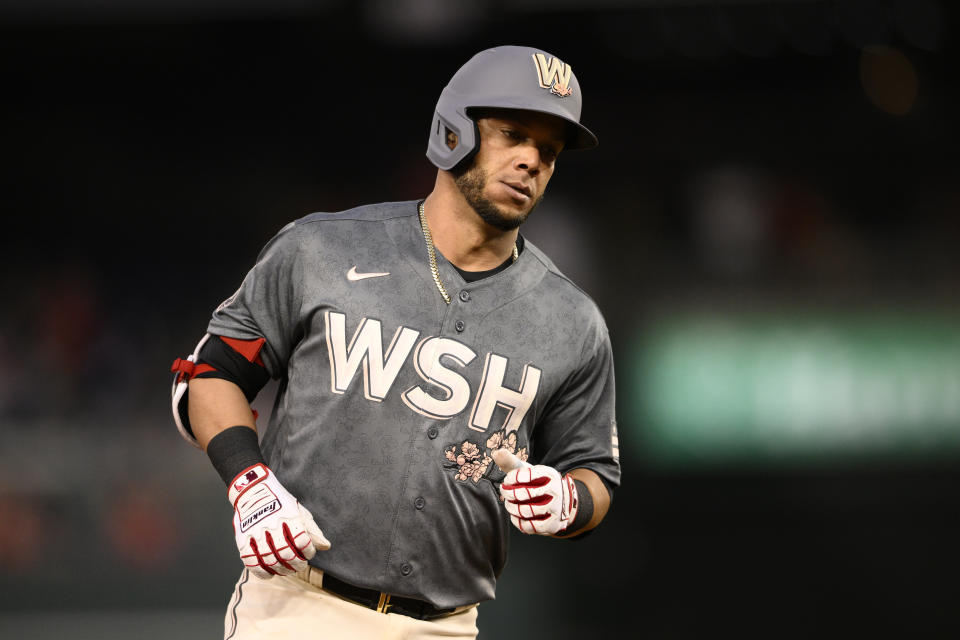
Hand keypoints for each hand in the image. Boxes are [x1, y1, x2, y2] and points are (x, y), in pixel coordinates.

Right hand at [228, 464, 329, 578]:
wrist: (253, 490)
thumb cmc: (280, 504)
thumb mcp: (299, 511)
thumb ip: (312, 530)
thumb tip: (326, 547)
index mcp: (289, 516)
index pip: (302, 540)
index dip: (308, 551)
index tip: (309, 553)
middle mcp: (272, 524)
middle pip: (286, 553)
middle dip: (296, 564)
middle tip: (300, 566)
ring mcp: (256, 532)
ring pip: (269, 559)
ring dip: (281, 570)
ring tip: (287, 570)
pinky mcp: (243, 539)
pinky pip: (251, 561)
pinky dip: (262, 572)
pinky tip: (270, 573)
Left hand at [492, 449, 578, 535]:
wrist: (561, 502)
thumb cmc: (538, 483)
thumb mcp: (528, 471)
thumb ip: (511, 462)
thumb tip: (496, 452)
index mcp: (549, 474)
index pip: (526, 474)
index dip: (511, 478)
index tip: (507, 480)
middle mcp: (555, 490)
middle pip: (525, 493)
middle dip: (508, 493)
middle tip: (504, 492)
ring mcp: (556, 508)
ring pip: (527, 511)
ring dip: (512, 508)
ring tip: (509, 504)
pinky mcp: (553, 524)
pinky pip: (531, 526)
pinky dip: (519, 522)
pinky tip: (516, 516)